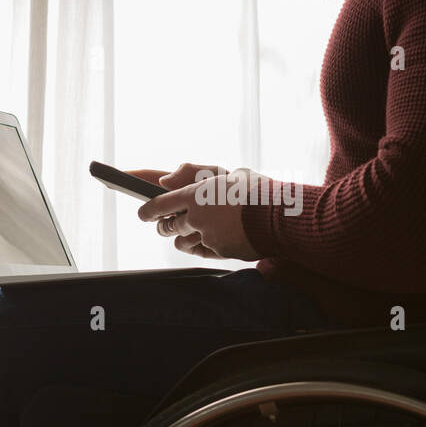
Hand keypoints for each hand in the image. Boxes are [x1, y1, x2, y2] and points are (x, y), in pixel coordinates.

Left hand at [133, 162, 262, 260]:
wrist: (281, 216)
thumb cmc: (257, 190)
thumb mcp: (228, 174)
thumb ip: (194, 174)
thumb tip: (165, 179)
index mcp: (196, 195)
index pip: (159, 205)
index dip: (148, 211)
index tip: (144, 213)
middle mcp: (196, 218)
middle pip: (167, 227)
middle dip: (164, 226)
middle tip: (166, 224)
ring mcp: (206, 237)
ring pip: (181, 243)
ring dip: (181, 238)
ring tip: (190, 233)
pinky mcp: (219, 252)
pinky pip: (200, 252)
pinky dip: (201, 247)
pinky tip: (208, 241)